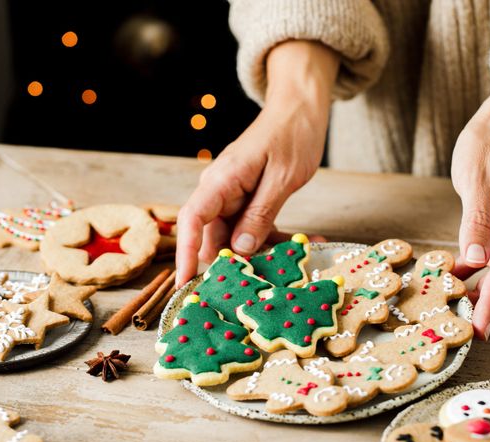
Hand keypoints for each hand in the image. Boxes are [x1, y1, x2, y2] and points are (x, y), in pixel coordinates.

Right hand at [175, 40, 338, 286]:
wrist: (300, 108)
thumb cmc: (292, 134)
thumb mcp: (282, 178)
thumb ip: (260, 214)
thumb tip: (241, 250)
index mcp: (222, 180)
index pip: (192, 219)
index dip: (185, 252)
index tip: (185, 282)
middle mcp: (221, 190)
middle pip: (214, 236)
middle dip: (236, 263)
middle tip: (263, 284)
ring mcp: (234, 196)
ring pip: (237, 237)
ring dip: (266, 251)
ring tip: (298, 259)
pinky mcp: (249, 200)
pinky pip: (254, 228)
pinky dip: (276, 238)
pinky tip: (304, 243)